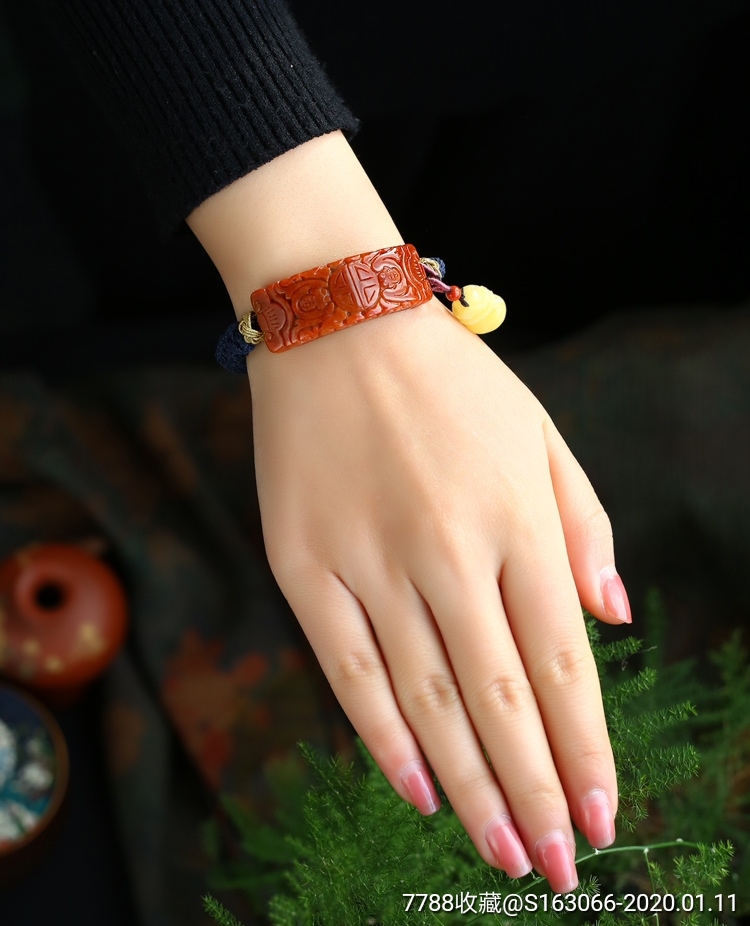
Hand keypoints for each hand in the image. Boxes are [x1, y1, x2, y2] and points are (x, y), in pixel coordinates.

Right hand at [247, 296, 630, 892]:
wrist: (336, 323)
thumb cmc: (449, 380)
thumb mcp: (538, 432)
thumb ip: (582, 525)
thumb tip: (614, 619)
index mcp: (514, 518)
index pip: (561, 663)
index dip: (585, 748)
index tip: (602, 815)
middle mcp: (448, 550)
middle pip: (501, 700)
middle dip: (537, 793)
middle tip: (558, 866)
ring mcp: (369, 560)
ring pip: (429, 700)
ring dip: (471, 787)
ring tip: (501, 850)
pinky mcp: (304, 565)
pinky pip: (348, 669)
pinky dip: (384, 737)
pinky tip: (417, 789)